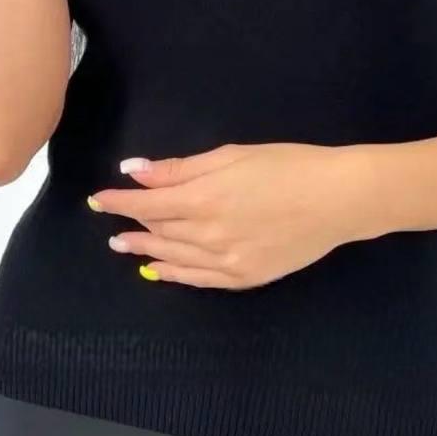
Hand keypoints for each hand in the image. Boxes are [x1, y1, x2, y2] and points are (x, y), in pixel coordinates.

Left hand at [86, 142, 361, 289]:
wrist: (338, 199)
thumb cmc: (288, 165)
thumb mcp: (232, 155)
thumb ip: (181, 168)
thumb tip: (136, 171)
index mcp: (204, 198)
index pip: (147, 204)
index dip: (119, 202)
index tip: (98, 200)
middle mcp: (209, 234)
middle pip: (158, 231)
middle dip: (131, 225)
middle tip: (111, 223)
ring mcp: (227, 262)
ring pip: (174, 258)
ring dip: (146, 250)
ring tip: (124, 246)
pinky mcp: (245, 278)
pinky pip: (199, 280)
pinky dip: (175, 275)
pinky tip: (159, 271)